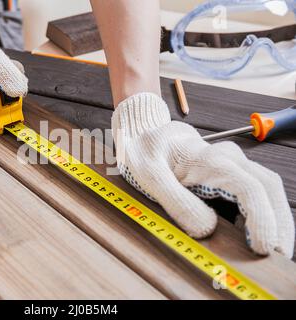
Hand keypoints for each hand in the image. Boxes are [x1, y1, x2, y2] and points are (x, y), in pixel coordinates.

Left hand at [112, 93, 293, 257]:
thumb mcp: (148, 175)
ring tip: (271, 250)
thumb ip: (176, 201)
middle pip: (268, 188)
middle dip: (279, 223)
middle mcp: (229, 159)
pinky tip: (256, 235)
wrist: (146, 135)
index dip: (261, 219)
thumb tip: (207, 229)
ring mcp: (233, 165)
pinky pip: (255, 193)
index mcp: (209, 158)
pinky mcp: (231, 174)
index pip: (249, 188)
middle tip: (278, 256)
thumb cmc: (146, 153)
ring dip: (274, 219)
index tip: (263, 247)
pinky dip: (261, 214)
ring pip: (266, 190)